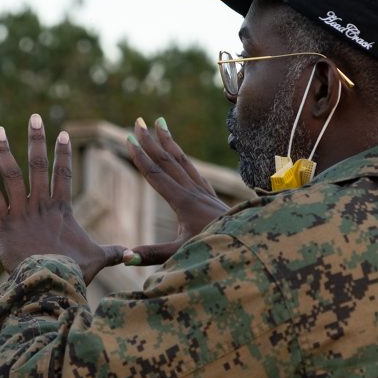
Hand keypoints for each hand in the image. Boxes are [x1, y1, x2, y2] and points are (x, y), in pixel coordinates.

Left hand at [0, 114, 124, 281]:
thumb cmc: (73, 272)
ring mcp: (20, 211)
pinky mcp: (2, 223)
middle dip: (36, 139)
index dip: (63, 153)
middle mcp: (40, 204)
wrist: (49, 285)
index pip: (63, 173)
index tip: (63, 133)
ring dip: (4, 150)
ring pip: (11, 173)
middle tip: (34, 117)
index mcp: (61, 208)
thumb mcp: (96, 259)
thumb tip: (132, 254)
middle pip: (38, 164)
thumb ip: (112, 252)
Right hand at [123, 117, 228, 265]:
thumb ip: (153, 254)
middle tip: (138, 120)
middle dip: (151, 140)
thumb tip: (125, 256)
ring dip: (169, 142)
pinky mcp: (212, 199)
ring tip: (160, 123)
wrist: (252, 249)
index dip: (140, 156)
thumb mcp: (182, 253)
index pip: (156, 173)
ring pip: (184, 161)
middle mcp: (194, 192)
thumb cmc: (217, 252)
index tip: (129, 138)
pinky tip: (182, 157)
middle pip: (168, 160)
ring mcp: (205, 193)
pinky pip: (195, 172)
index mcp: (183, 202)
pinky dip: (184, 160)